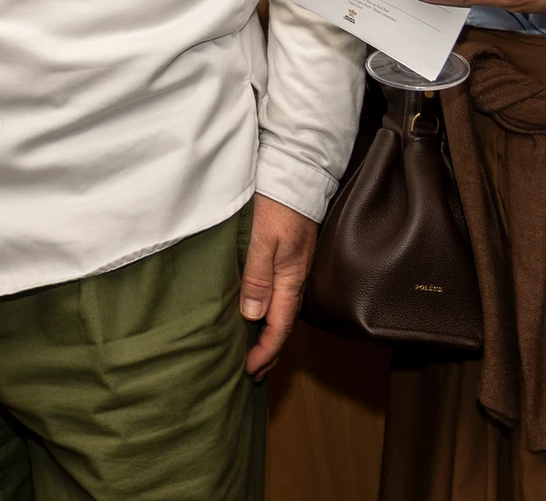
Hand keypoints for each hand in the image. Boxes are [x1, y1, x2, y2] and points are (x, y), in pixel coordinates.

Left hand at [240, 193, 315, 375]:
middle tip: (252, 372)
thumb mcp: (263, 240)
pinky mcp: (288, 256)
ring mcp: (292, 267)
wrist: (295, 173)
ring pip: (282, 310)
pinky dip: (270, 312)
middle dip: (269, 350)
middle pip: (283, 324)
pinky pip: (280, 294)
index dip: (265, 351)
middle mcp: (293, 277)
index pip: (279, 326)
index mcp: (289, 278)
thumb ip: (257, 277)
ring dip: (269, 333)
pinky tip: (259, 313)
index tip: (250, 370)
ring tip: (254, 350)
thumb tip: (252, 316)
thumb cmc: (277, 204)